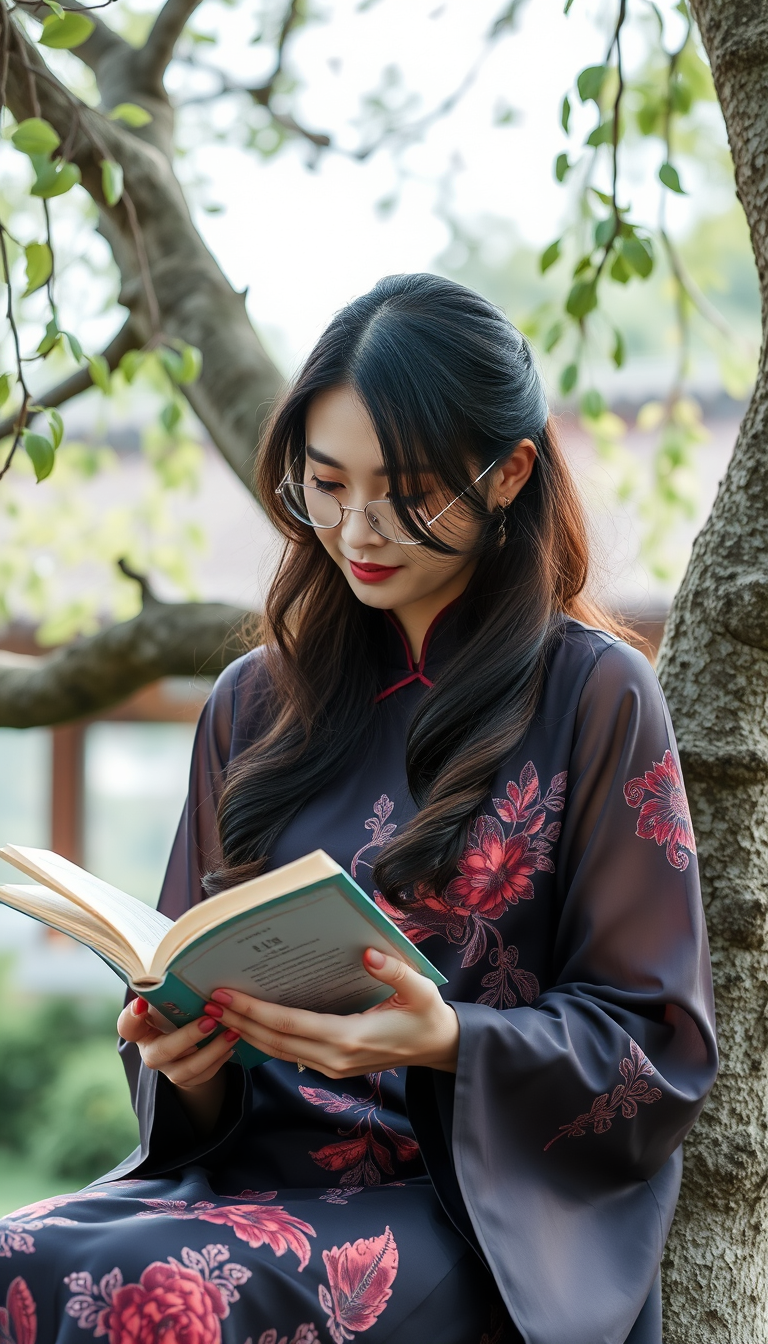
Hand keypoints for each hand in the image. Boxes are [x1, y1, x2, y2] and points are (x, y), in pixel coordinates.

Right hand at [117, 997, 239, 1132]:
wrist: (187, 1044)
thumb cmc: (176, 1014)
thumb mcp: (170, 1004)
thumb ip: (171, 994)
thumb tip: (184, 972)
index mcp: (140, 1030)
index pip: (127, 1026)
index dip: (132, 1016)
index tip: (142, 1003)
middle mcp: (151, 1052)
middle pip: (162, 1051)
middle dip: (188, 1036)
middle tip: (210, 1020)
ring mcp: (168, 1069)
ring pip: (187, 1069)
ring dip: (212, 1051)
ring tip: (232, 1032)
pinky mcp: (186, 1080)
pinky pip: (203, 1076)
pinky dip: (220, 1060)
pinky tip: (232, 1045)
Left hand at [206, 948, 458, 1078]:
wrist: (437, 1048)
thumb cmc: (426, 1014)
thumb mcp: (420, 989)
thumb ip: (394, 972)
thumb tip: (368, 954)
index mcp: (350, 1037)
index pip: (290, 1025)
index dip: (254, 1011)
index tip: (226, 994)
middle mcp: (334, 1057)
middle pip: (274, 1041)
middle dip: (238, 1021)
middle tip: (207, 1000)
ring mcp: (331, 1066)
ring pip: (277, 1051)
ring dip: (246, 1031)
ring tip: (218, 1010)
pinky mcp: (330, 1065)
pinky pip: (288, 1053)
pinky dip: (264, 1039)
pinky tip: (248, 1023)